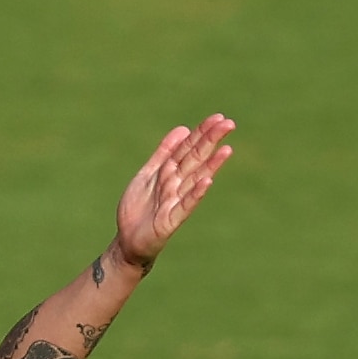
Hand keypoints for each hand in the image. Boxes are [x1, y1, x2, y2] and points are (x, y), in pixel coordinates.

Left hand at [110, 115, 236, 270]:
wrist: (128, 241)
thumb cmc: (139, 208)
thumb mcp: (149, 174)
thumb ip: (164, 153)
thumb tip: (183, 128)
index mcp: (170, 171)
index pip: (188, 148)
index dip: (202, 132)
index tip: (219, 117)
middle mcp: (177, 184)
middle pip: (195, 159)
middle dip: (211, 141)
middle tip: (229, 124)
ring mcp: (175, 202)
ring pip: (195, 179)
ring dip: (211, 165)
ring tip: (226, 149)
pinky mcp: (170, 221)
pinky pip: (185, 205)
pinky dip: (195, 193)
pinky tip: (207, 181)